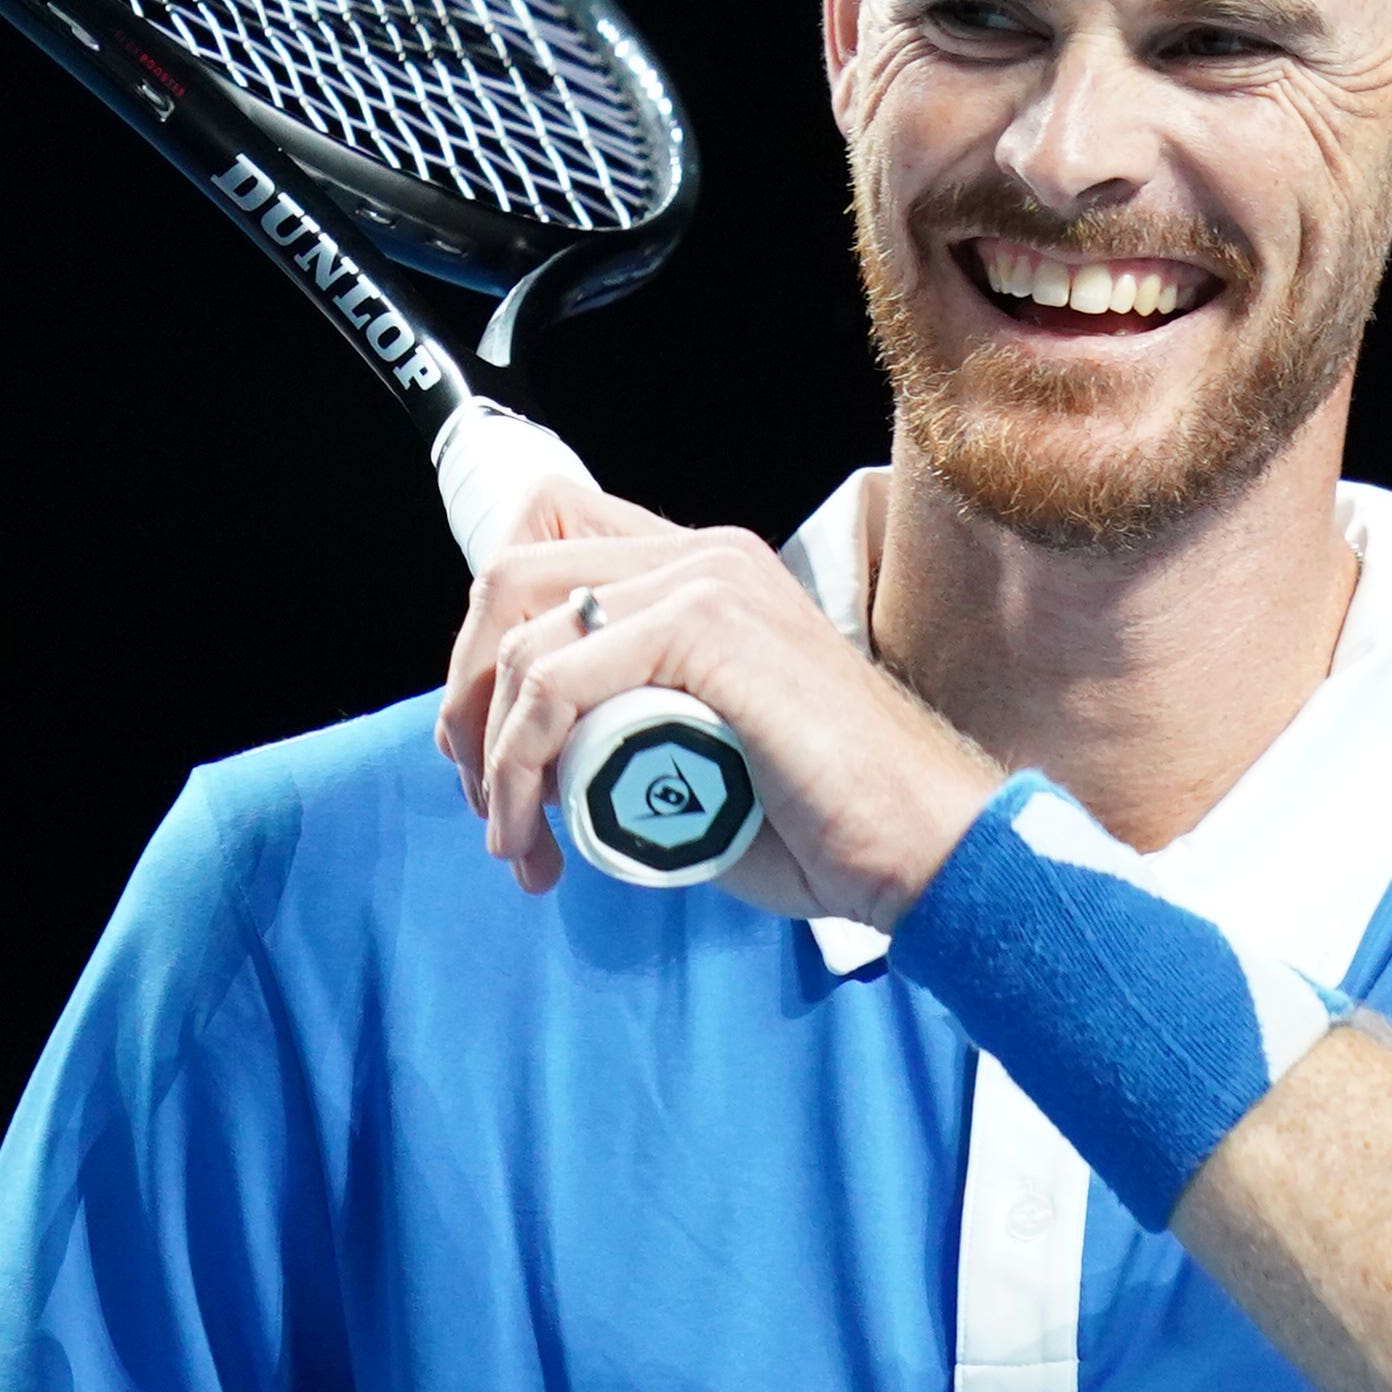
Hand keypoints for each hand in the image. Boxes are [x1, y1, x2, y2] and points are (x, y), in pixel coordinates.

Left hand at [438, 508, 1000, 924]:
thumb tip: (538, 754)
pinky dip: (520, 764)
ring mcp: (707, 582)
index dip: (488, 639)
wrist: (925, 848)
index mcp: (708, 572)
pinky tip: (538, 831)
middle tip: (486, 799)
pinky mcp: (706, 628)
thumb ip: (634, 722)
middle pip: (510, 577)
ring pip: (522, 641)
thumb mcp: (707, 751)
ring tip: (518, 840)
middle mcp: (704, 555)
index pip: (549, 542)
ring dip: (492, 754)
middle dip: (466, 697)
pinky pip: (556, 684)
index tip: (488, 744)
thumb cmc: (831, 823)